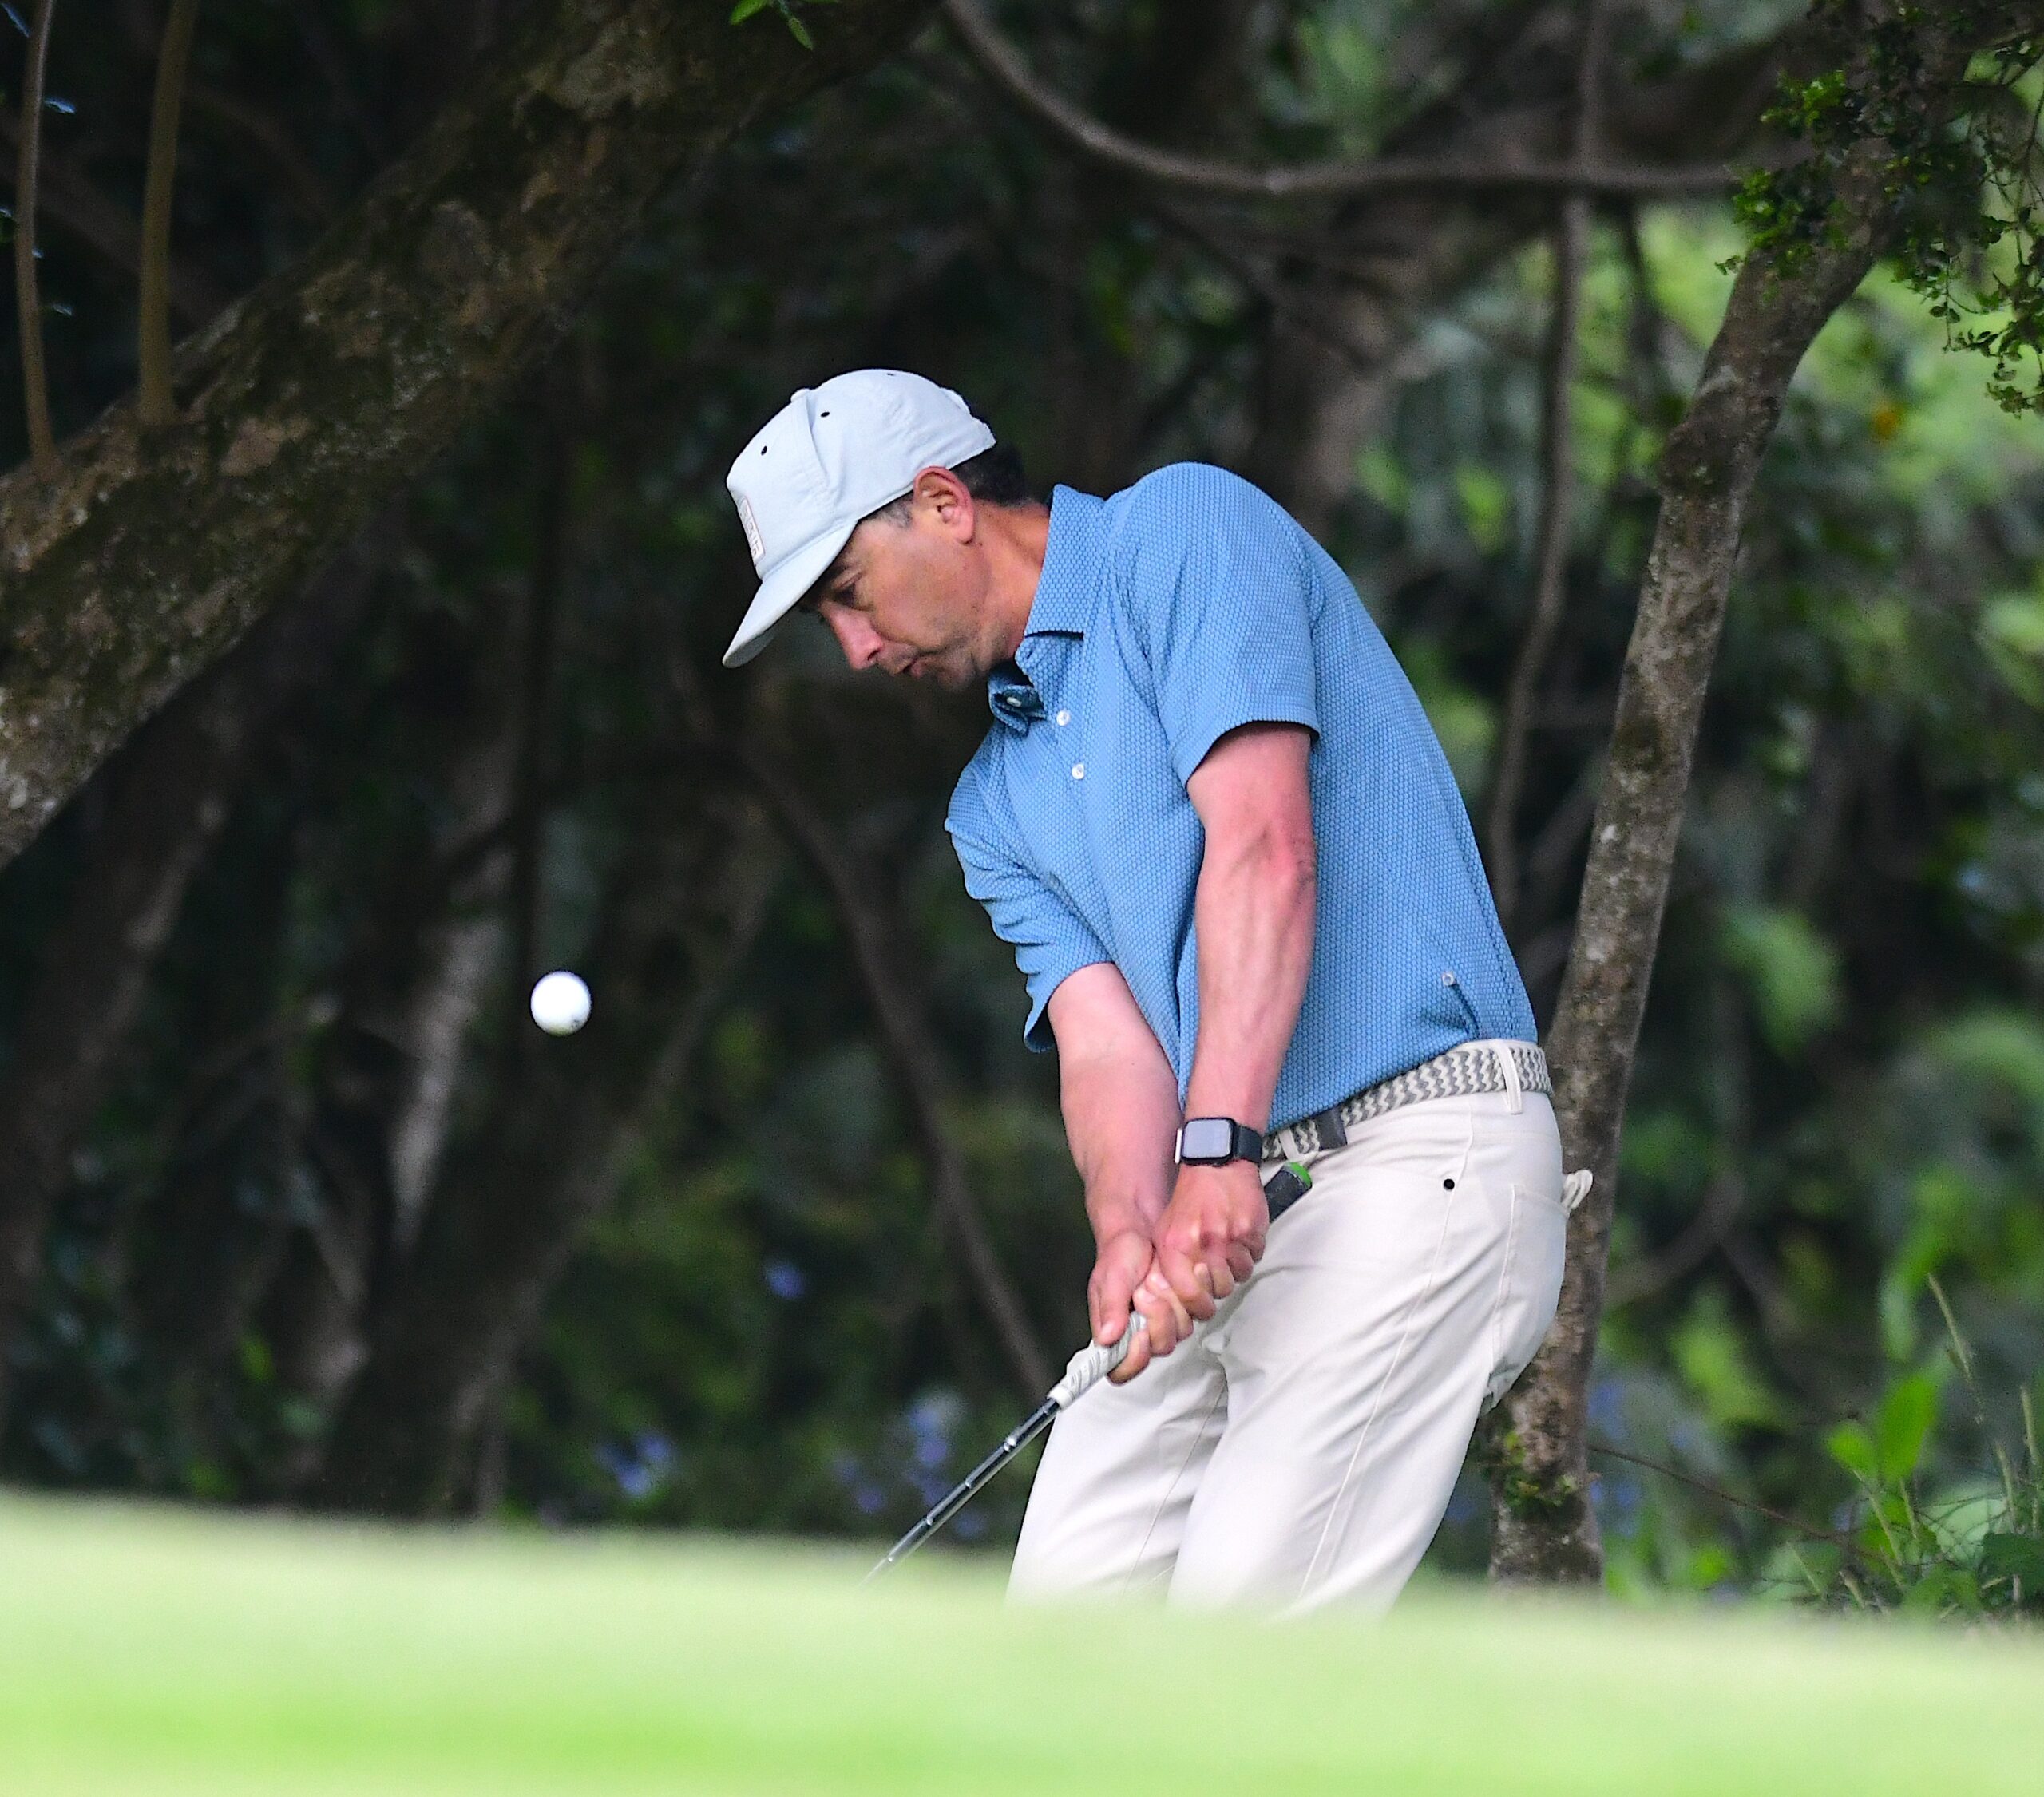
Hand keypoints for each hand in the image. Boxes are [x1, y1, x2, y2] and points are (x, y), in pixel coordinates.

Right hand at [1087, 1229, 1189, 1384]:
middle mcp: (1138, 1332)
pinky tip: (1178, 1275)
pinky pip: (1196, 1314)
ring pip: (1180, 1332)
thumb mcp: (1110, 1277)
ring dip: (1173, 1302)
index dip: (1134, 1360)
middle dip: (1158, 1318)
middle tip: (1147, 1289)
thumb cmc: (1120, 1252)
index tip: (1141, 1335)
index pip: (1120, 1370)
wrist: (1142, 1228)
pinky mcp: (1182, 1310)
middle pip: (1159, 1348)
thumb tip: (1106, 1339)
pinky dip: (1189, 1294)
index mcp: (1113, 1332)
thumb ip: (1109, 1308)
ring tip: (1158, 1276)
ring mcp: (1163, 1322)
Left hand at [1152, 1160, 1266, 1323]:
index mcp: (1176, 1246)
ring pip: (1241, 1275)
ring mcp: (1231, 1237)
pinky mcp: (1253, 1230)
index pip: (1189, 1295)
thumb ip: (1167, 1265)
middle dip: (1220, 1285)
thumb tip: (1172, 1297)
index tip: (1202, 1305)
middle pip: (1220, 1290)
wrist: (1216, 1164)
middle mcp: (1203, 1243)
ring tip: (1228, 1249)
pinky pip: (1256, 1256)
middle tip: (1217, 1271)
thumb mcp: (1164, 1230)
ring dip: (1236, 1268)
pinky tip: (1239, 1237)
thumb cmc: (1191, 1197)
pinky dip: (1250, 1252)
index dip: (1198, 1306)